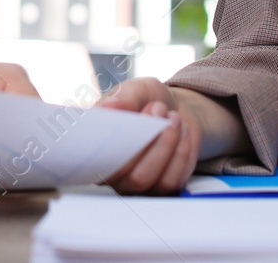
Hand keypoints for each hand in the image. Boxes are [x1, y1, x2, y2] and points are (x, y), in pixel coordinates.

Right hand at [98, 78, 202, 193]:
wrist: (174, 109)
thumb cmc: (148, 100)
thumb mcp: (137, 89)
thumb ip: (123, 97)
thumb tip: (109, 107)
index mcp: (96, 149)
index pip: (95, 161)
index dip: (112, 144)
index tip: (129, 121)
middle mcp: (112, 174)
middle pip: (128, 174)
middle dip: (149, 140)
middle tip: (158, 108)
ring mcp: (136, 185)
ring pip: (148, 179)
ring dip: (166, 144)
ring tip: (173, 117)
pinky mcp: (162, 188)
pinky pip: (171, 180)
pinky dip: (181, 152)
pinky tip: (182, 132)